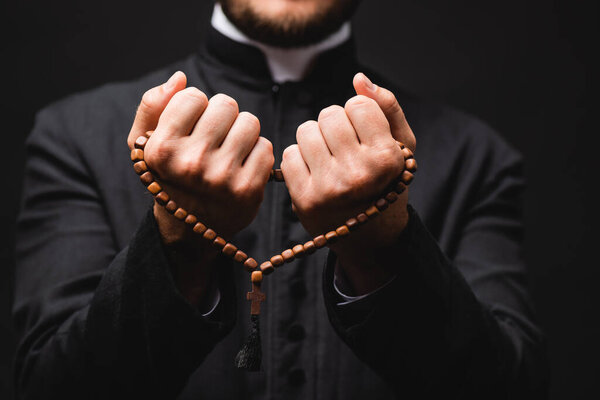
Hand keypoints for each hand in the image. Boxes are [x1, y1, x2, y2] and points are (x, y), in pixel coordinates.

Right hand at [127, 71, 273, 303]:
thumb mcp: (144, 145)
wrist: (189, 228)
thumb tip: (180, 78)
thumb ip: (152, 105)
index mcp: (162, 149)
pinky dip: (257, 153)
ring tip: (228, 151)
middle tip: (214, 139)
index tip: (191, 127)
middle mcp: (192, 163)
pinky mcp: (249, 189)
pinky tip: (242, 167)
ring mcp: (222, 177)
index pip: (193, 96)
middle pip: (226, 105)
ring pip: (250, 122)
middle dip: (222, 117)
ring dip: (242, 132)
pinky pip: (266, 147)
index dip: (195, 107)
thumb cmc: (169, 176)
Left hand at [281, 73, 415, 293]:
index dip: (360, 117)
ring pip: (305, 130)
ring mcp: (329, 188)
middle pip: (329, 114)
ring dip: (315, 140)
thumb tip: (358, 78)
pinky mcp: (304, 199)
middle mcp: (358, 174)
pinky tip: (315, 174)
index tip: (365, 138)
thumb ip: (386, 107)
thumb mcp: (400, 147)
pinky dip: (300, 160)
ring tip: (330, 160)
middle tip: (345, 150)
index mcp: (387, 158)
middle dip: (335, 126)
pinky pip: (289, 154)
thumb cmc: (385, 183)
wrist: (370, 235)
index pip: (357, 105)